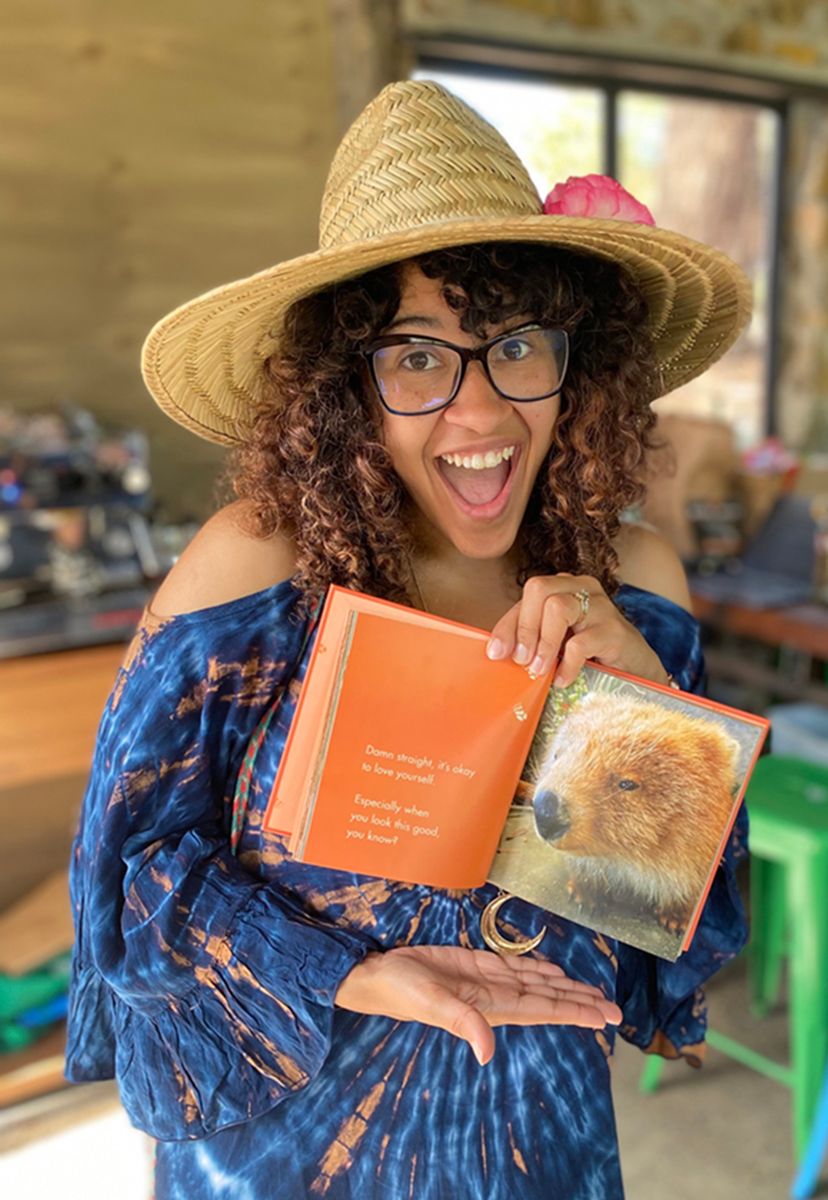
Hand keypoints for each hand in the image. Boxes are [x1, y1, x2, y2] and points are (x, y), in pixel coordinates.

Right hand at [334, 943, 621, 1065]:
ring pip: (538, 984)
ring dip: (566, 988)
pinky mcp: (478, 966)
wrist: (379, 976)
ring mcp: (489, 981)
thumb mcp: (432, 1004)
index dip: (574, 1012)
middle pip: (549, 1000)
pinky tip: (555, 972)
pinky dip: (539, 969)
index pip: (544, 1010)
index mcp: (493, 1007)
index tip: (604, 1017)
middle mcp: (498, 996)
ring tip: (594, 991)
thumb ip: (462, 1024)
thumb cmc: (402, 990)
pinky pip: (516, 968)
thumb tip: (487, 1053)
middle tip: (615, 1009)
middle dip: (581, 1003)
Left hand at [485, 572, 669, 687]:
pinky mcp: (616, 630)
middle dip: (525, 627)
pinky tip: (564, 679)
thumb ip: (531, 638)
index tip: (496, 653)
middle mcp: (582, 588)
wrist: (636, 668)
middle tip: (522, 660)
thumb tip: (497, 652)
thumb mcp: (557, 642)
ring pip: (558, 608)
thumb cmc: (591, 653)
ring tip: (540, 670)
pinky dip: (567, 665)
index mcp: (564, 587)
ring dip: (544, 644)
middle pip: (539, 589)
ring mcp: (601, 606)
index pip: (527, 595)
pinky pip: (580, 643)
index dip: (508, 624)